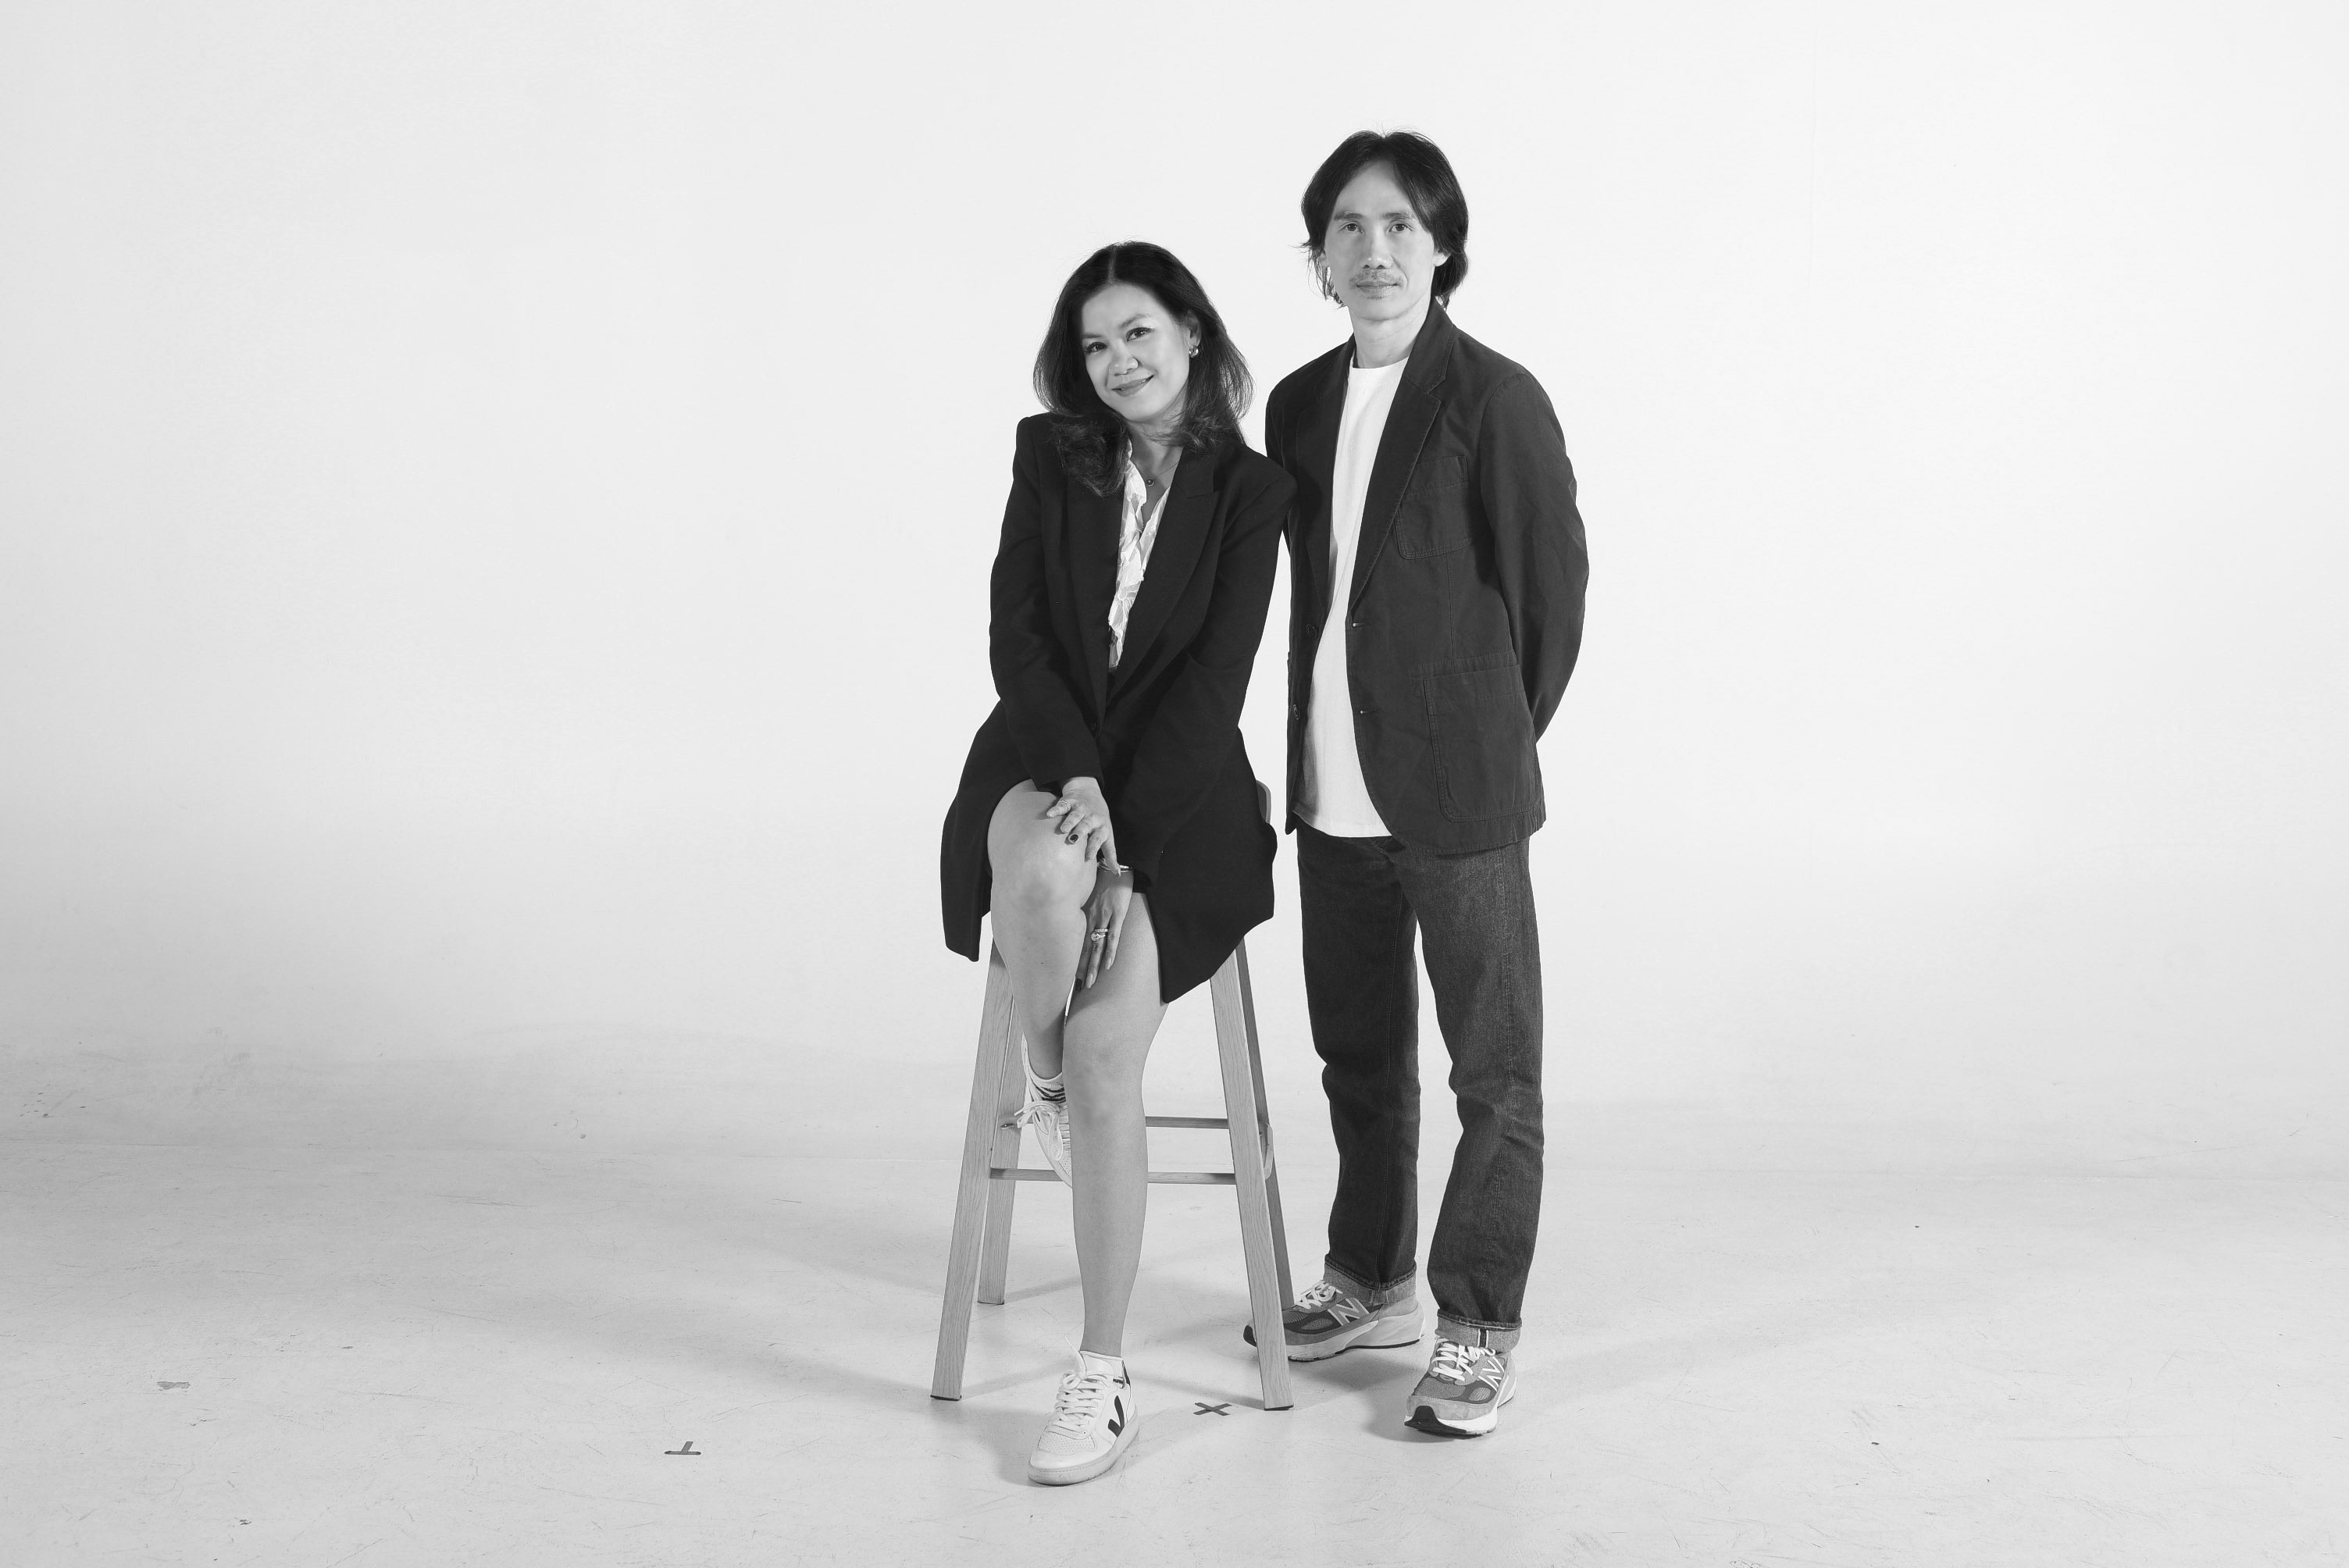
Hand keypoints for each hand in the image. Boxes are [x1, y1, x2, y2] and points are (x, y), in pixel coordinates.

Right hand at [1042, 777, 1118, 871]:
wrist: (1091, 793)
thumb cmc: (1099, 821)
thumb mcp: (1108, 836)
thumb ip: (1110, 854)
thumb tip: (1116, 873)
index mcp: (1101, 828)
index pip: (1098, 839)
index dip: (1093, 847)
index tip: (1088, 857)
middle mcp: (1092, 818)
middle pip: (1086, 825)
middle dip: (1080, 832)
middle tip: (1073, 840)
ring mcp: (1081, 809)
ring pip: (1075, 815)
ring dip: (1069, 821)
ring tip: (1063, 829)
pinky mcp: (1070, 801)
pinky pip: (1063, 805)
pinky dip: (1056, 809)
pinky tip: (1049, 814)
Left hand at [1081, 864, 1134, 988]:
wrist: (1115, 863)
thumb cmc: (1102, 877)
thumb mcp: (1089, 893)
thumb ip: (1084, 906)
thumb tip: (1078, 915)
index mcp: (1084, 914)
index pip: (1077, 941)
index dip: (1074, 959)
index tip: (1070, 975)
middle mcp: (1091, 918)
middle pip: (1085, 948)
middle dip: (1082, 969)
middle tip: (1078, 987)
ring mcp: (1104, 917)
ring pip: (1097, 946)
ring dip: (1093, 966)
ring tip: (1089, 983)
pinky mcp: (1118, 914)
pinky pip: (1114, 936)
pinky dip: (1110, 951)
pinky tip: (1107, 965)